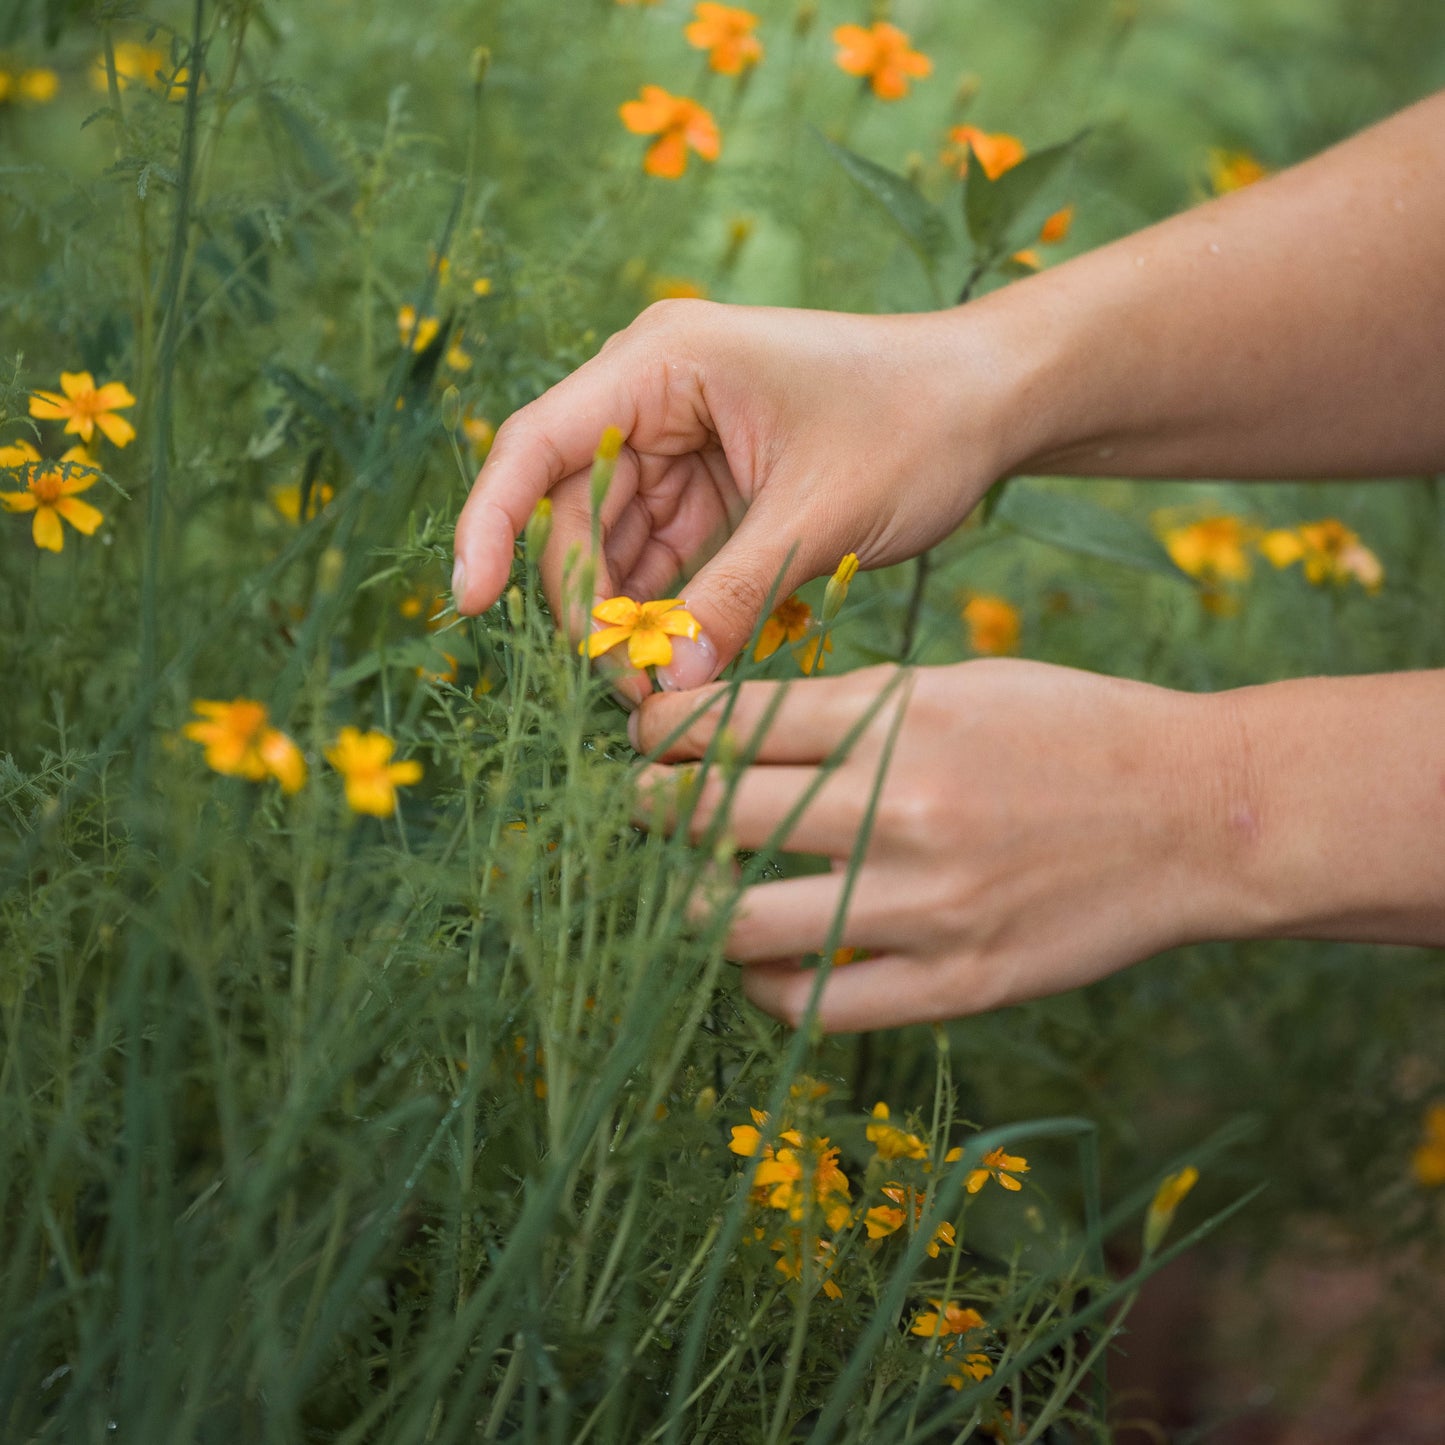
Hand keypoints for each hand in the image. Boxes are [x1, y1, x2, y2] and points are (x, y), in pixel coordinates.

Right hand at [451, 300, 1019, 697]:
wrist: (990, 400)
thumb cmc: (915, 424)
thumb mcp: (818, 516)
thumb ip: (730, 599)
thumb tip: (666, 691)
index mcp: (663, 362)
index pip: (539, 445)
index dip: (491, 526)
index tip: (469, 605)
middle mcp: (653, 393)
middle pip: (572, 507)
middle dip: (586, 600)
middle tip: (628, 689)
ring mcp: (680, 438)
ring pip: (612, 540)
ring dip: (624, 613)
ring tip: (657, 688)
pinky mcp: (710, 480)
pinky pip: (660, 552)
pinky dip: (664, 605)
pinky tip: (679, 659)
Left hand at [632, 660, 1238, 1031]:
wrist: (1196, 816)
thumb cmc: (1070, 731)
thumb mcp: (954, 685)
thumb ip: (844, 711)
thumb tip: (729, 733)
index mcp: (894, 717)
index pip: (723, 724)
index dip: (657, 733)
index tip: (645, 742)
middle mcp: (897, 809)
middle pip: (705, 819)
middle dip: (650, 810)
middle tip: (647, 810)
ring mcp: (923, 907)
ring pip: (736, 924)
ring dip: (692, 908)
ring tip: (697, 893)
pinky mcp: (954, 984)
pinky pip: (813, 1004)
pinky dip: (767, 984)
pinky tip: (767, 961)